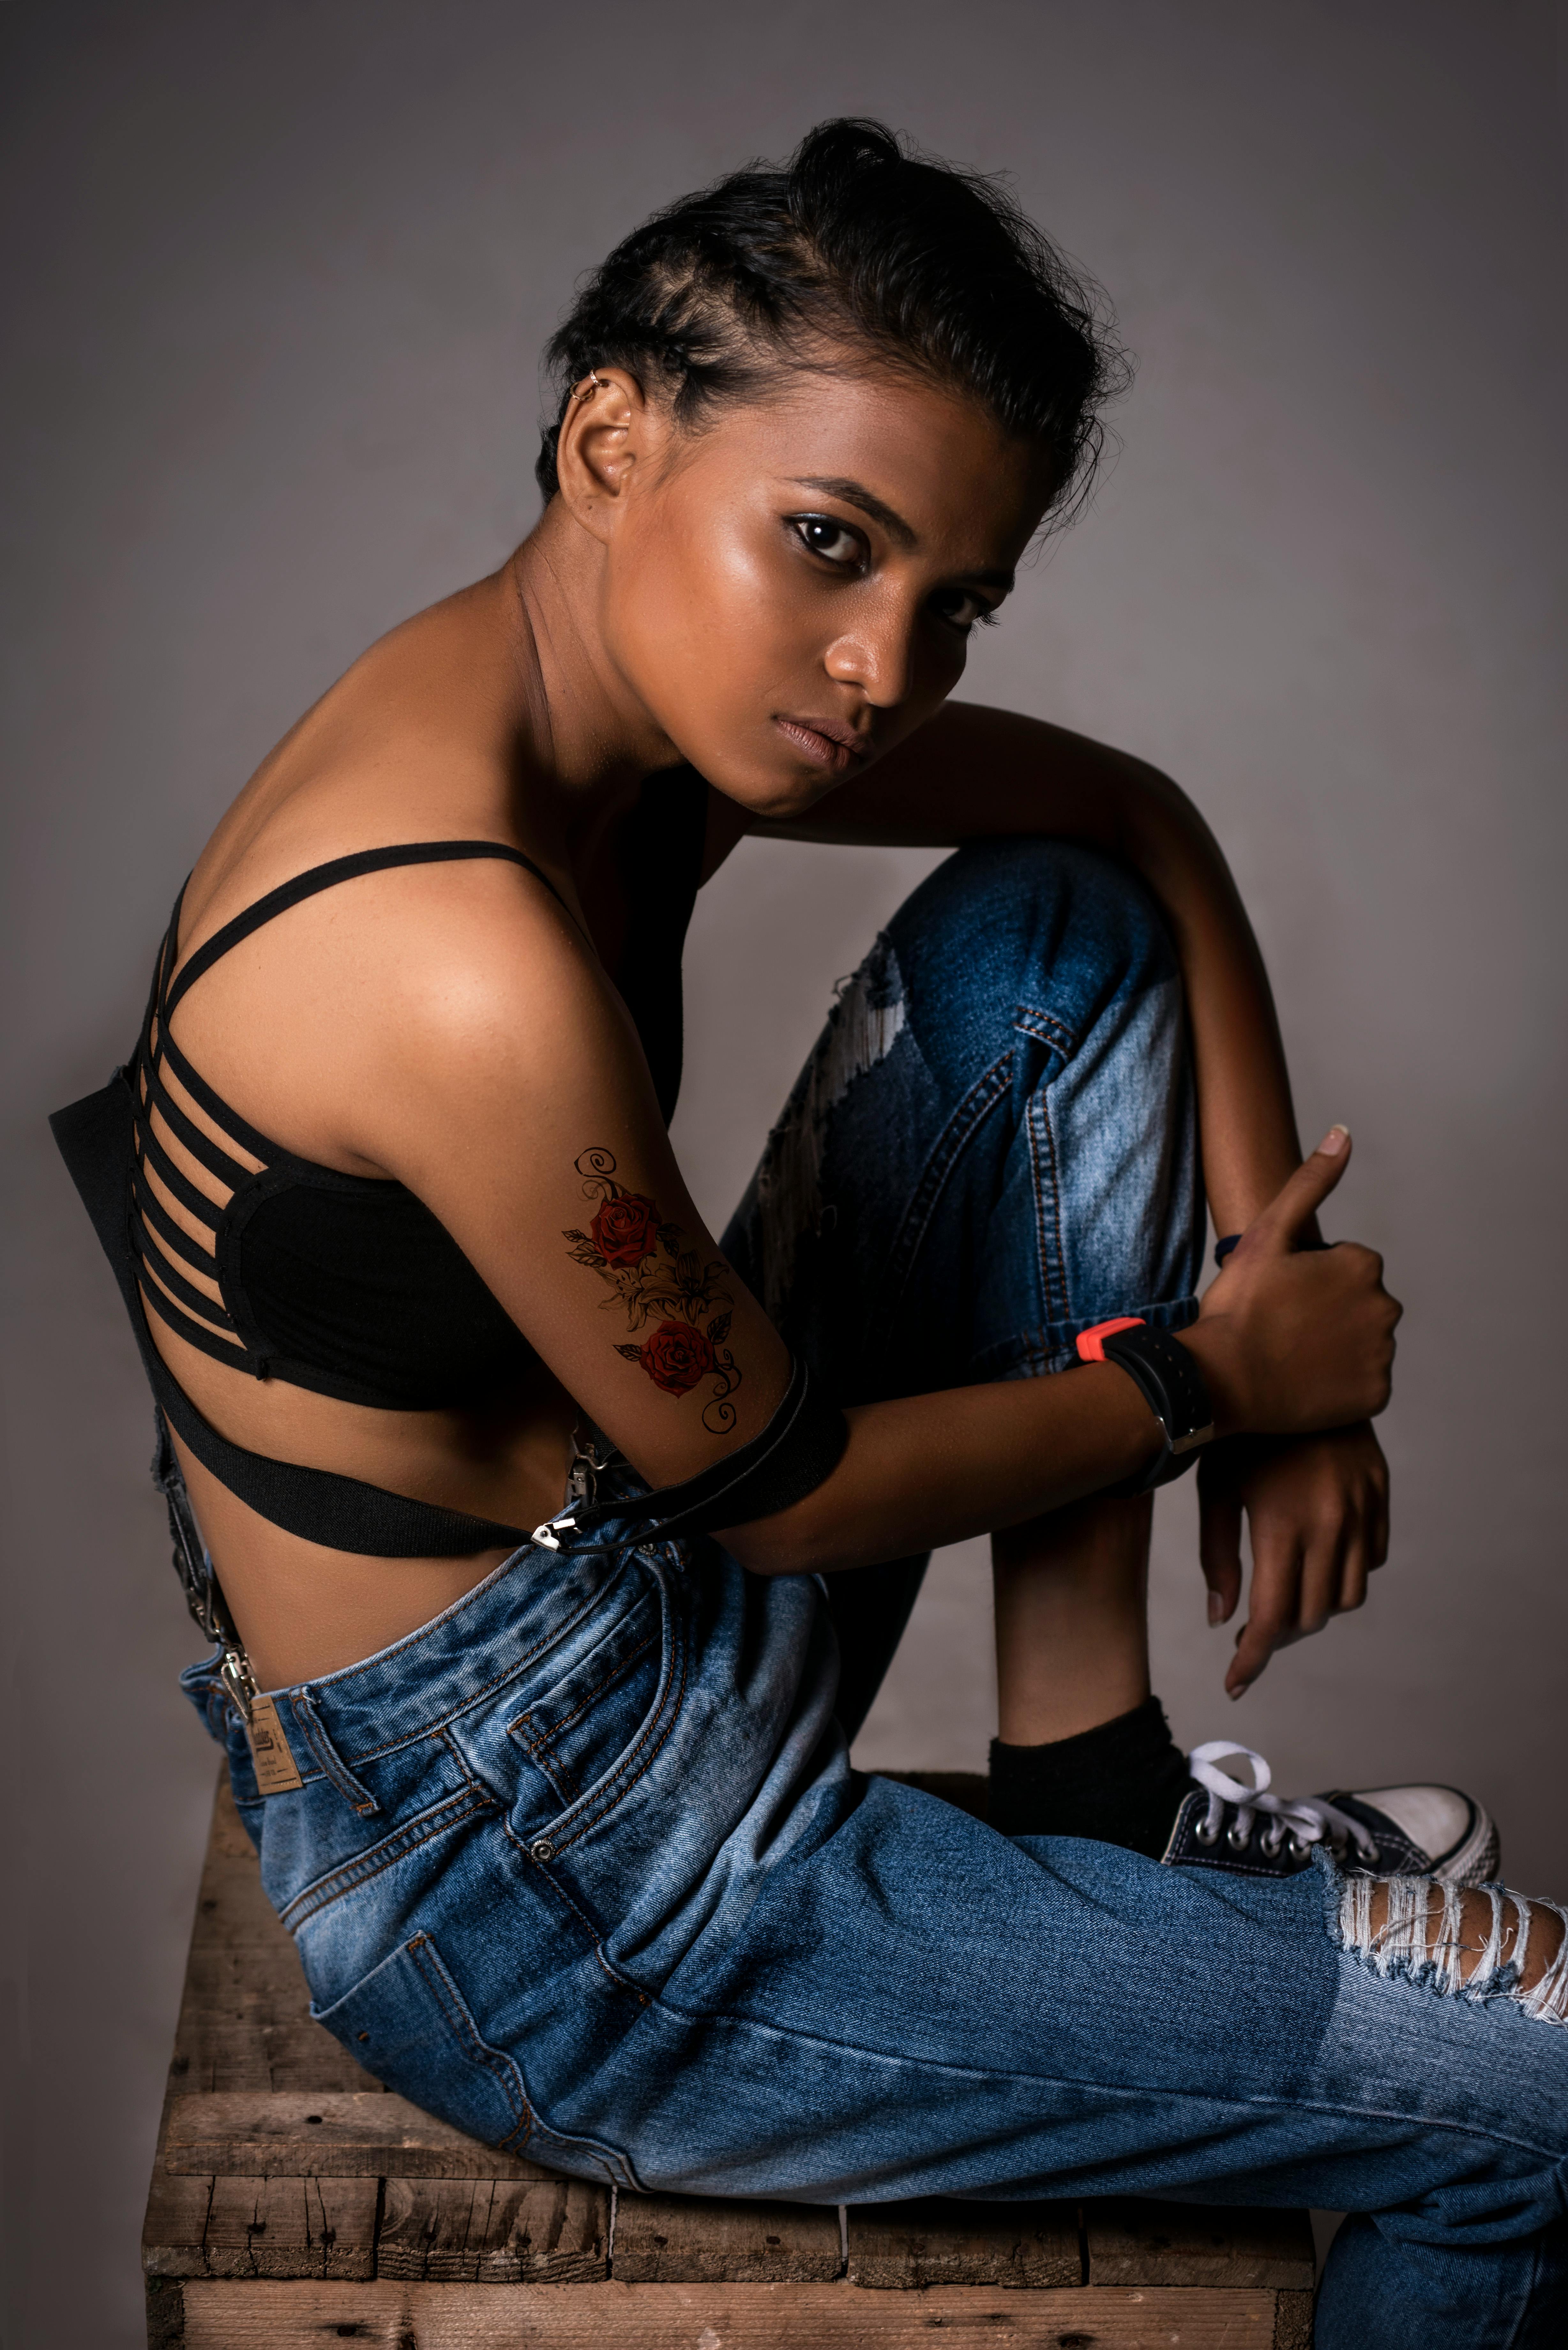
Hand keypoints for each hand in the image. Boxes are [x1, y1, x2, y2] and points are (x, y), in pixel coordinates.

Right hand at [1179, 1128, 1400, 1436]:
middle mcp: (1385, 1309)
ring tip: (1291, 1354)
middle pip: (1361, 1303)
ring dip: (1336, 1344)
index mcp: (1364, 1266)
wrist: (1222, 1381)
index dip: (1312, 1278)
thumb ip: (1310, 1182)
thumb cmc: (1240, 1306)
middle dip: (1331, 1310)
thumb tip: (1344, 1133)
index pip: (1350, 1266)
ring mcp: (1381, 1355)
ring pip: (1363, 1341)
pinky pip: (1364, 1382)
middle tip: (1284, 1325)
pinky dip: (1342, 1382)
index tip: (1282, 1295)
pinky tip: (1306, 1381)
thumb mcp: (1267, 1233)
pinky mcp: (1375, 1395)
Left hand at [1198, 1422, 1389, 1697]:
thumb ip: (1217, 1557)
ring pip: (1349, 1595)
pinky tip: (1318, 1559)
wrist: (1293, 1368)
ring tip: (1285, 1594)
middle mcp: (1332, 1523)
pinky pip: (1373, 1559)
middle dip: (1282, 1635)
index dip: (1253, 1659)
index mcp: (1283, 1524)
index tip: (1235, 1683)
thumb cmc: (1240, 1430)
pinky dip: (1347, 1573)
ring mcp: (1363, 1509)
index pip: (1273, 1618)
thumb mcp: (1215, 1489)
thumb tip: (1222, 1620)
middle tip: (1254, 1631)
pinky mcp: (1380, 1494)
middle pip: (1314, 1615)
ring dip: (1317, 1608)